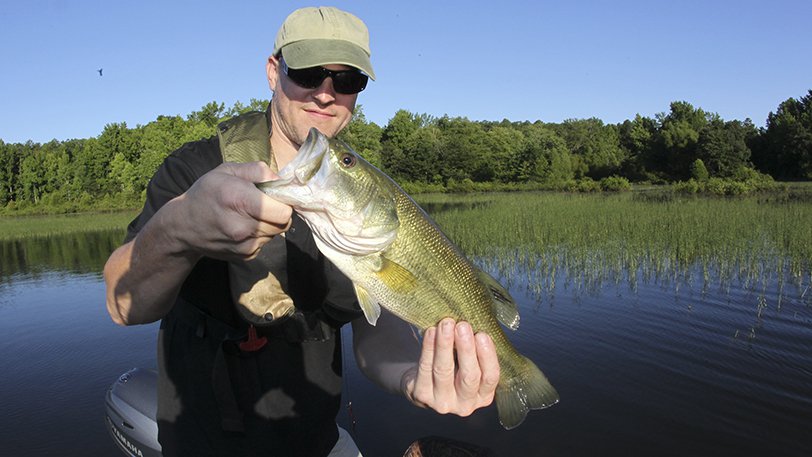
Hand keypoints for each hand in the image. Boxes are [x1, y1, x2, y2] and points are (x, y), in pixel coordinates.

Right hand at [167, 161, 292, 260]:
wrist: (183, 226)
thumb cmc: (206, 193)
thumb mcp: (226, 171)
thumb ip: (256, 170)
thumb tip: (279, 180)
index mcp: (239, 200)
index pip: (283, 211)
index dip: (285, 201)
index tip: (276, 195)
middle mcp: (243, 227)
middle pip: (283, 223)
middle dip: (279, 212)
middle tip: (265, 203)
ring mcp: (244, 245)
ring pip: (276, 233)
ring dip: (270, 223)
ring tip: (252, 214)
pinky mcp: (246, 256)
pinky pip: (266, 242)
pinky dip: (261, 234)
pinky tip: (245, 225)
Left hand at [402, 318, 499, 416]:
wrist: (425, 383)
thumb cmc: (454, 367)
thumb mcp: (469, 363)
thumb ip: (475, 350)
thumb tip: (475, 323)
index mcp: (483, 396)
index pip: (490, 377)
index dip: (487, 356)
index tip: (482, 334)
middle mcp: (465, 404)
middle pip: (469, 376)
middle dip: (466, 349)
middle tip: (463, 326)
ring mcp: (442, 403)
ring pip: (444, 371)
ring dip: (445, 345)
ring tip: (446, 324)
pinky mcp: (422, 395)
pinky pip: (425, 368)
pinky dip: (428, 347)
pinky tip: (430, 332)